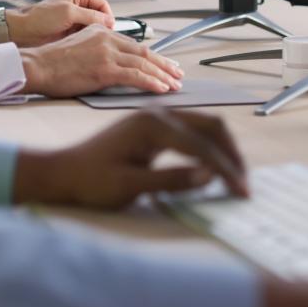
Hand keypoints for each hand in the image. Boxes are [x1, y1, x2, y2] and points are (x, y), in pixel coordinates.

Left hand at [4, 0, 113, 45]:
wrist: (24, 32)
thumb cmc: (40, 18)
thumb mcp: (68, 13)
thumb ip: (90, 15)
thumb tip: (108, 21)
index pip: (102, 4)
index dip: (107, 16)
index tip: (110, 28)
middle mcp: (77, 5)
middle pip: (99, 16)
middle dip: (101, 26)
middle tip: (103, 37)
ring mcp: (74, 19)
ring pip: (93, 27)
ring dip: (94, 34)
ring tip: (93, 41)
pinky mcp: (70, 31)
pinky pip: (85, 35)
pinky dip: (87, 39)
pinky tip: (86, 44)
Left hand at [12, 107, 248, 208]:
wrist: (63, 173)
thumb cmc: (91, 181)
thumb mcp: (129, 186)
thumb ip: (170, 180)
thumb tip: (209, 175)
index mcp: (151, 125)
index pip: (202, 145)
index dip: (226, 169)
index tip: (242, 192)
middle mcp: (157, 114)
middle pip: (211, 127)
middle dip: (232, 155)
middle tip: (244, 186)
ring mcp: (156, 118)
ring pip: (204, 127)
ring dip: (223, 151)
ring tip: (234, 180)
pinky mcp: (154, 127)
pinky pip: (192, 133)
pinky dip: (208, 150)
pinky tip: (212, 171)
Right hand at [19, 25, 182, 96]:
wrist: (36, 66)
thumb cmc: (51, 63)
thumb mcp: (77, 47)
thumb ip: (97, 50)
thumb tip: (112, 65)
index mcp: (100, 31)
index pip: (133, 44)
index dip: (152, 56)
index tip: (164, 64)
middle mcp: (106, 38)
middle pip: (144, 52)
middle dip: (164, 64)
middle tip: (177, 74)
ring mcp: (106, 53)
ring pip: (144, 64)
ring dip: (163, 75)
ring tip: (174, 85)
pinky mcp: (104, 69)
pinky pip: (135, 76)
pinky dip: (152, 83)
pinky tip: (161, 89)